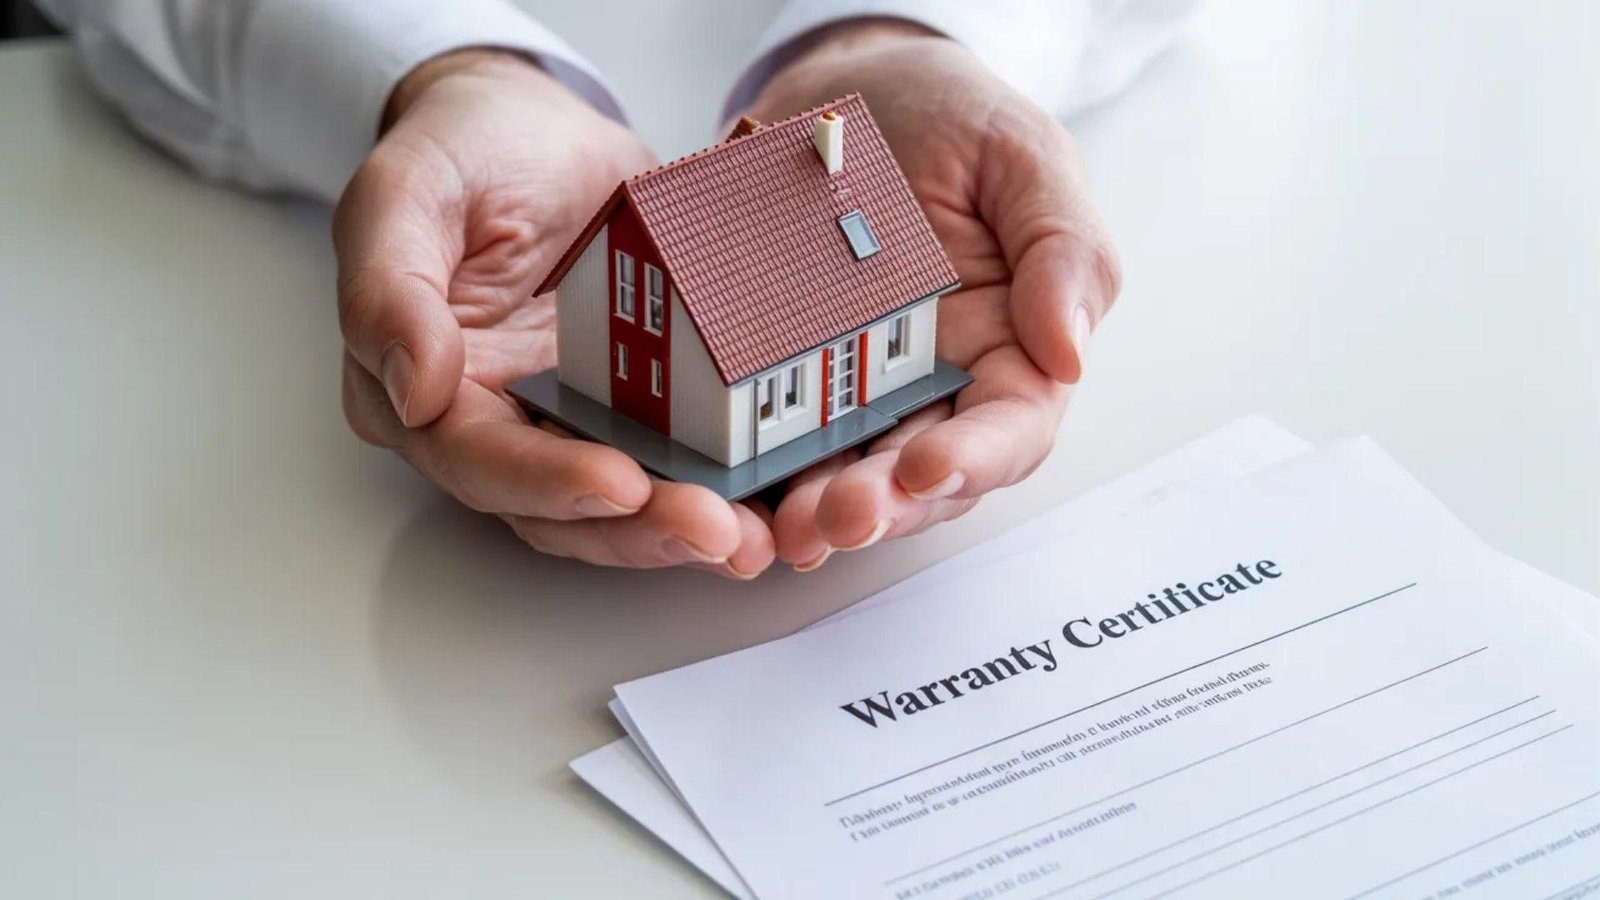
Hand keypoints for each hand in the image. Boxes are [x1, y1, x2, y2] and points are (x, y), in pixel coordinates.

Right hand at [336, 50, 773, 576]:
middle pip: (558, 510)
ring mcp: (574, 422)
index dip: (547, 483)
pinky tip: (775, 506)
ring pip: (622, 508)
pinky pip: (681, 462)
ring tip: (753, 538)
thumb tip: (414, 388)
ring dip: (686, 531)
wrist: (539, 129)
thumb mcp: (406, 192)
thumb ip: (390, 287)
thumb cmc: (464, 152)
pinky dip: (725, 490)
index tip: (619, 485)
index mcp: (424, 391)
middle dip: (637, 530)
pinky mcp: (641, 407)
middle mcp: (498, 426)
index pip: (477, 460)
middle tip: (715, 531)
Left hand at [741, 21, 1121, 569]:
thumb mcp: (1022, 157)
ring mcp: (854, 395)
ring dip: (817, 512)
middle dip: (883, 507)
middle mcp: (934, 390)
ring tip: (783, 528)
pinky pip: (767, 445)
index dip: (975, 460)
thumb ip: (1062, 250)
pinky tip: (729, 501)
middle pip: (921, 477)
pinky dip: (752, 482)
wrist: (844, 91)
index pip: (1010, 429)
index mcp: (1008, 349)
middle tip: (838, 519)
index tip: (926, 466)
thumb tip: (1070, 353)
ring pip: (845, 477)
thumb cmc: (949, 119)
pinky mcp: (779, 385)